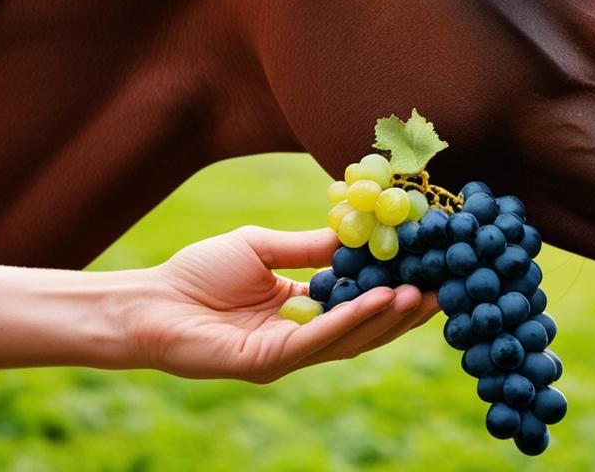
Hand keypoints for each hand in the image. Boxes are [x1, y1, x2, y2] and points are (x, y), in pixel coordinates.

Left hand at [124, 226, 438, 383]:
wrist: (148, 303)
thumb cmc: (196, 274)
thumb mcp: (262, 248)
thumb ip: (308, 247)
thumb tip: (355, 232)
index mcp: (300, 313)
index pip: (357, 304)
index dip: (393, 289)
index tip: (427, 268)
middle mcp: (300, 340)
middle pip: (365, 329)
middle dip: (405, 312)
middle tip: (446, 290)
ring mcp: (286, 355)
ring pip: (351, 340)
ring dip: (389, 318)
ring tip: (423, 295)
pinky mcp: (268, 362)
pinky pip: (320, 340)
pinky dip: (353, 319)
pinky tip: (380, 300)